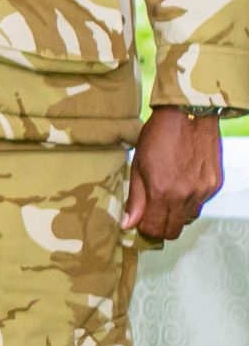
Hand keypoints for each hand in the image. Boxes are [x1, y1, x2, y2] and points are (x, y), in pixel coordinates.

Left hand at [124, 106, 222, 241]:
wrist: (188, 115)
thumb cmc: (157, 137)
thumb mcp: (138, 165)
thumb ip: (136, 198)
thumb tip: (129, 224)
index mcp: (162, 191)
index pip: (155, 229)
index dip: (145, 228)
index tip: (140, 221)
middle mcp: (186, 195)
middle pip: (173, 230)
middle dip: (160, 226)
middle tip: (152, 214)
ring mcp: (204, 191)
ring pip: (188, 218)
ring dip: (176, 214)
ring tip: (167, 194)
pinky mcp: (215, 185)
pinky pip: (201, 204)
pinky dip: (190, 200)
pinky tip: (182, 183)